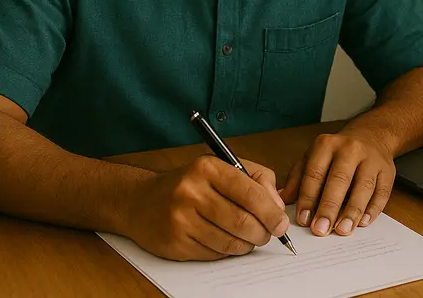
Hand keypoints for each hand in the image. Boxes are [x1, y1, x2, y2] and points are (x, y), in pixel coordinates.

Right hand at [123, 155, 288, 260]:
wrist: (141, 202)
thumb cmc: (190, 184)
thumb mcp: (223, 167)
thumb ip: (257, 180)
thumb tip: (278, 207)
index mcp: (207, 167)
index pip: (249, 192)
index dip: (271, 212)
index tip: (282, 223)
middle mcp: (191, 191)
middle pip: (242, 221)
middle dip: (263, 232)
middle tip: (268, 234)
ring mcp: (180, 219)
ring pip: (230, 242)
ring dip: (248, 244)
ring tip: (249, 237)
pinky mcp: (175, 243)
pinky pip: (214, 254)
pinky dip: (228, 251)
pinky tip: (225, 240)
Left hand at [280, 131, 395, 236]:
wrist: (371, 136)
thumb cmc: (337, 152)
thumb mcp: (313, 157)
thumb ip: (297, 178)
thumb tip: (281, 200)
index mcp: (327, 145)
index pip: (315, 173)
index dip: (309, 197)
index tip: (304, 220)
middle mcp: (350, 149)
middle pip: (339, 180)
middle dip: (329, 207)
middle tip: (321, 230)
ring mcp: (372, 159)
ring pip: (363, 186)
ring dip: (352, 211)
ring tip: (343, 230)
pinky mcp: (388, 171)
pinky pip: (382, 192)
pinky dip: (373, 209)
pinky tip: (363, 223)